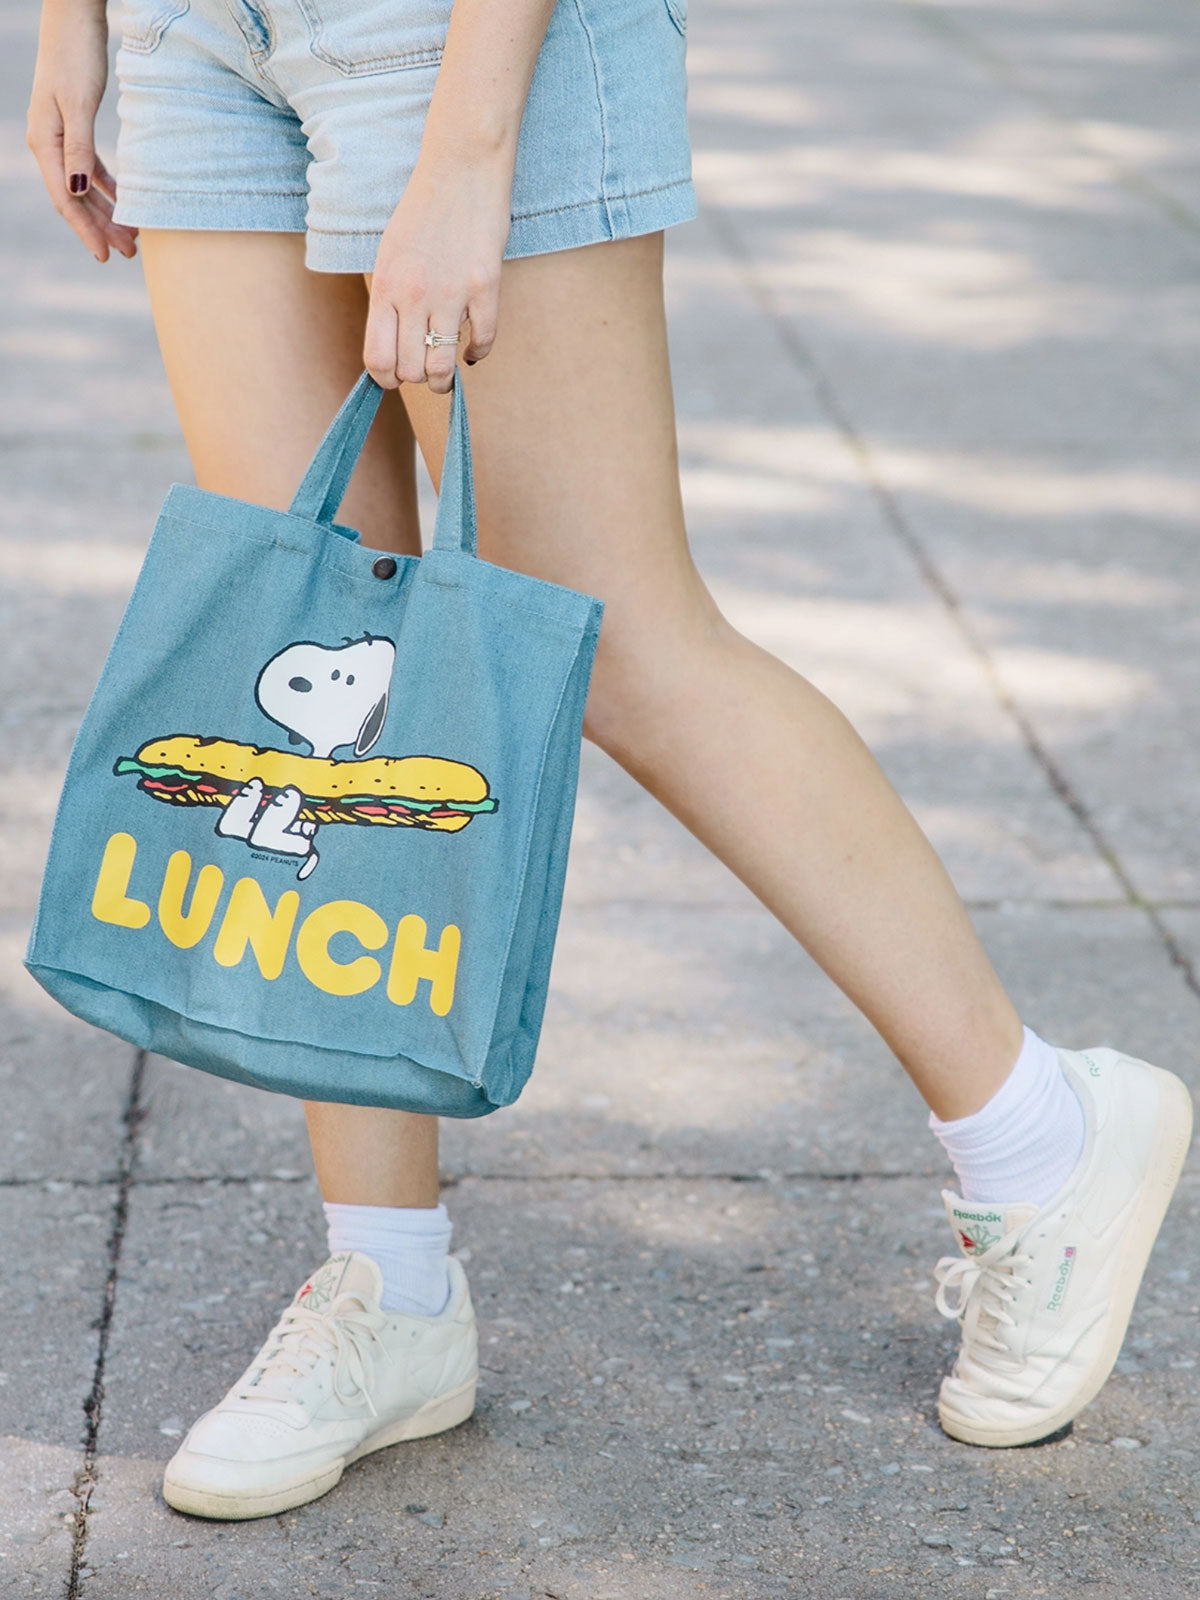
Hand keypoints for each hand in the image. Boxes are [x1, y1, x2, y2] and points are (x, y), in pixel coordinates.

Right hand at [26, 0, 138, 261]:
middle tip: (130, 254)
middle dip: (101, 228)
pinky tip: (125, 201)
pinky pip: (90, 166)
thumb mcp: (79, 104)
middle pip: (76, 198)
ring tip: (132, 236)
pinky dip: (108, 186)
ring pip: (84, 186)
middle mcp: (49, 143)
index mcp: (46, 142)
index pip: (66, 199)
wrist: (74, 15)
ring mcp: (61, 135)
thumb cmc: (76, 54)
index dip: (85, 230)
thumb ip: (79, 150)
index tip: (105, 256)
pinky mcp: (75, 125)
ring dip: (107, 211)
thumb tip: (78, 193)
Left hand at [363, 144, 513, 395]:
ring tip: (447, 372)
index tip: (396, 378)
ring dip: (445, 379)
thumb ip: (390, 300)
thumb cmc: (424, 211)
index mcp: (385, 286)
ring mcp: (451, 293)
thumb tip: (393, 346)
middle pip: (409, 371)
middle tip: (424, 368)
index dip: (385, 379)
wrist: (462, 168)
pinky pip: (482, 342)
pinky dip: (477, 353)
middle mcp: (414, 295)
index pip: (376, 359)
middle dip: (416, 379)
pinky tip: (472, 349)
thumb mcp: (390, 254)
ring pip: (442, 368)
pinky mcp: (485, 287)